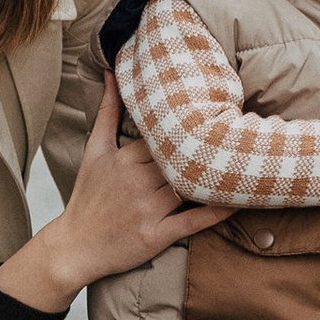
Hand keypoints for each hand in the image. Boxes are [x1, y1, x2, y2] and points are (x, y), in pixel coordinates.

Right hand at [0, 76, 225, 311]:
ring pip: (191, 186)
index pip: (165, 135)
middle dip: (206, 148)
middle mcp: (137, 182)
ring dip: (216, 176)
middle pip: (182, 158)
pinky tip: (236, 201)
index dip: (189, 126)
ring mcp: (148, 209)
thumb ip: (107, 112)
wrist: (75, 246)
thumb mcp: (94, 151)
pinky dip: (217, 212)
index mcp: (125, 159)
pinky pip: (193, 221)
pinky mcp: (157, 235)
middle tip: (238, 132)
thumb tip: (113, 73)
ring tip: (244, 161)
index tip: (213, 113)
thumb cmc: (87, 197)